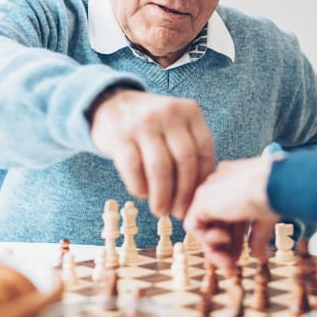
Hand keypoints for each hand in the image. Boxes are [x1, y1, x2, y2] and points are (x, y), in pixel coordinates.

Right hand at [88, 89, 214, 218]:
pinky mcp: (119, 136)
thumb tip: (200, 194)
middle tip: (179, 212)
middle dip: (184, 193)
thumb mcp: (176, 124)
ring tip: (161, 211)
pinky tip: (142, 194)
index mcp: (189, 112)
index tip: (197, 201)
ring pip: (160, 168)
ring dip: (162, 196)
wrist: (111, 104)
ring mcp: (143, 124)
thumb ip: (190, 148)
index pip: (205, 151)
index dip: (202, 180)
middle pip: (184, 161)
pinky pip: (133, 168)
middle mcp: (168, 114)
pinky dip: (140, 187)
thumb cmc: (152, 125)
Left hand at [183, 157, 277, 273]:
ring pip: (204, 227)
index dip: (234, 240)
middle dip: (224, 249)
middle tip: (231, 267)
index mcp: (236, 184)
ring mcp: (210, 191)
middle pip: (215, 224)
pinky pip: (194, 225)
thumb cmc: (275, 196)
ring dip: (214, 250)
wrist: (274, 186)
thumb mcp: (265, 220)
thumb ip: (257, 236)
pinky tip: (224, 242)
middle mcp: (221, 185)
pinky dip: (206, 239)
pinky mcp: (201, 199)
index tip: (241, 256)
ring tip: (227, 263)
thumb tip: (259, 256)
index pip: (229, 217)